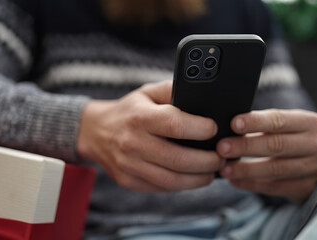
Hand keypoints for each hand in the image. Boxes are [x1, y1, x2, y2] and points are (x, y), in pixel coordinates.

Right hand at [77, 81, 223, 192]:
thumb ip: (173, 91)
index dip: (201, 129)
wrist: (95, 132)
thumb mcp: (148, 92)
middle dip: (208, 160)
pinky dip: (182, 185)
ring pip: (172, 180)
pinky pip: (161, 188)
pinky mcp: (128, 181)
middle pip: (178, 159)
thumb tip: (204, 97)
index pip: (175, 125)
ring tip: (213, 171)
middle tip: (221, 156)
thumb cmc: (129, 110)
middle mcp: (132, 142)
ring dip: (199, 178)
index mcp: (139, 117)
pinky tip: (193, 177)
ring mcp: (129, 165)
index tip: (214, 129)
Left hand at [217, 109, 316, 202]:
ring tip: (224, 169)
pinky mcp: (307, 188)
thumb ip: (264, 124)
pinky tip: (234, 181)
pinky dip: (251, 184)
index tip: (233, 124)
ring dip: (246, 169)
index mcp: (309, 122)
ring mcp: (314, 168)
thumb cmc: (292, 138)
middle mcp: (316, 144)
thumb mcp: (287, 126)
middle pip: (276, 145)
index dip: (256, 122)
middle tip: (222, 148)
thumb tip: (229, 126)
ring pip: (275, 169)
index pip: (279, 120)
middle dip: (246, 146)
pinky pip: (274, 187)